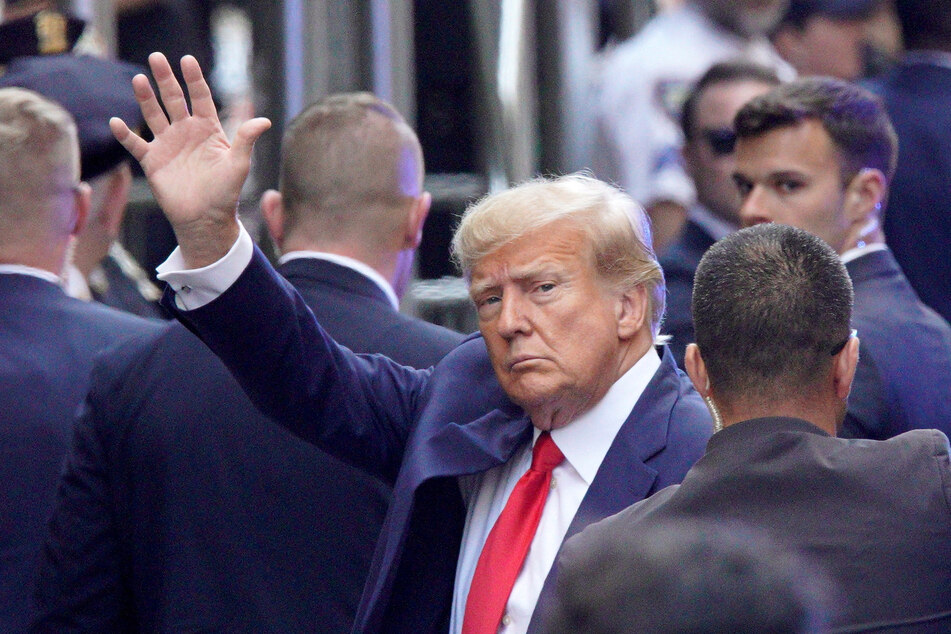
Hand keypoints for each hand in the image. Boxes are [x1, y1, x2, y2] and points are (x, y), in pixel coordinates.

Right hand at [110, 52, 270, 267]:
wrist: (205, 218)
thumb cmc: (226, 193)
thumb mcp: (239, 165)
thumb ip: (246, 140)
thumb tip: (265, 121)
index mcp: (208, 129)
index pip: (200, 97)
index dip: (194, 79)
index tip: (187, 60)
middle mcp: (186, 132)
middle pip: (173, 99)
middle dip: (165, 78)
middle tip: (157, 57)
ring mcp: (168, 145)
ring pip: (153, 115)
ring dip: (145, 98)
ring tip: (138, 79)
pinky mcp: (152, 161)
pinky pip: (135, 144)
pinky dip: (125, 134)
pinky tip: (117, 122)